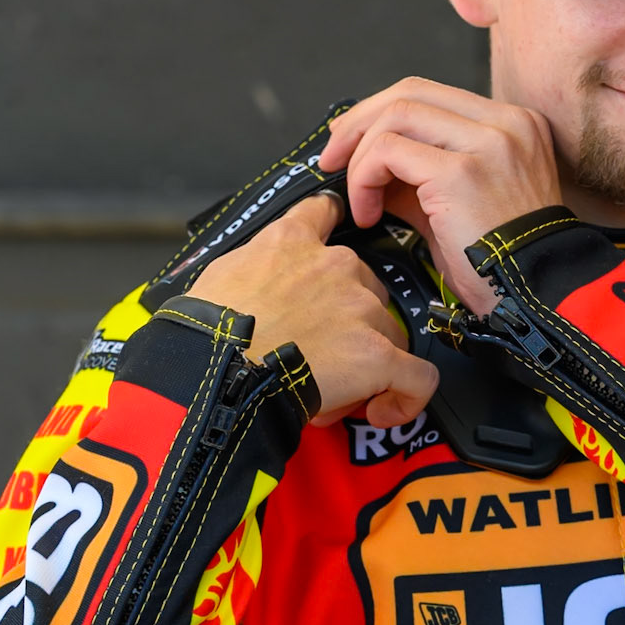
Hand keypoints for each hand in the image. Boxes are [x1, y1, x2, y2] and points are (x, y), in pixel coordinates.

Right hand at [195, 192, 437, 427]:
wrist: (217, 368)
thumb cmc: (208, 330)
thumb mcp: (222, 274)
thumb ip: (254, 267)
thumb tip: (255, 287)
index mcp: (293, 242)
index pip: (325, 213)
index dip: (333, 231)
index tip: (331, 251)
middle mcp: (336, 265)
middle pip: (365, 289)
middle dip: (349, 324)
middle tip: (317, 356)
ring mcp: (361, 308)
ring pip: (387, 334)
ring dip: (367, 362)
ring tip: (330, 390)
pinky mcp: (377, 354)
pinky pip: (417, 377)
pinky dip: (406, 397)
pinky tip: (383, 410)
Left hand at [317, 79, 562, 315]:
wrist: (540, 298)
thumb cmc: (503, 265)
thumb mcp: (461, 206)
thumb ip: (421, 177)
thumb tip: (370, 168)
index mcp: (513, 126)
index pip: (431, 95)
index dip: (381, 114)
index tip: (352, 144)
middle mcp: (506, 123)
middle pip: (410, 92)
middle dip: (359, 123)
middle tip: (332, 159)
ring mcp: (488, 142)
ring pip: (396, 113)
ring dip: (360, 156)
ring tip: (358, 200)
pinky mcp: (462, 171)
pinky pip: (389, 150)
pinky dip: (365, 178)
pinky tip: (371, 213)